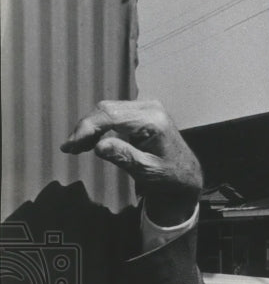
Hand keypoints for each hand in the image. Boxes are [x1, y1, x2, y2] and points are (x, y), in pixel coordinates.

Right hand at [61, 100, 202, 225]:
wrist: (185, 174)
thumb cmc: (169, 176)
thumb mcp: (147, 171)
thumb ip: (124, 157)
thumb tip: (99, 147)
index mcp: (153, 120)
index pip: (111, 116)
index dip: (86, 128)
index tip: (70, 145)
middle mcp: (150, 108)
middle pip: (106, 109)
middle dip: (85, 128)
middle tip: (70, 149)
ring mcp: (147, 107)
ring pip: (107, 109)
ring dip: (90, 127)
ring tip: (78, 148)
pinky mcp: (142, 111)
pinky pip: (114, 113)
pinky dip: (99, 126)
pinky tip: (91, 141)